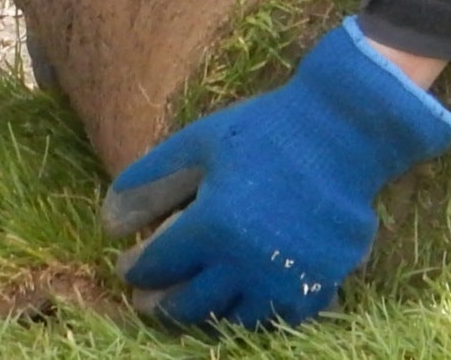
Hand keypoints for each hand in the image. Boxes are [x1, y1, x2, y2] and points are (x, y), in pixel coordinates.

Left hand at [102, 19, 450, 326]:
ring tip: (193, 300)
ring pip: (232, 319)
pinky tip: (241, 299)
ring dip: (207, 313)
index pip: (158, 267)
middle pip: (190, 304)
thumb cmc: (264, 132)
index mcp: (212, 227)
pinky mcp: (317, 286)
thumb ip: (149, 183)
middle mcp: (246, 264)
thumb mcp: (196, 145)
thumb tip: (107, 224)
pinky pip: (277, 318)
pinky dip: (254, 313)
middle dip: (163, 304)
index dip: (138, 270)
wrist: (343, 135)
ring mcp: (284, 280)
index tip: (128, 266)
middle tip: (150, 300)